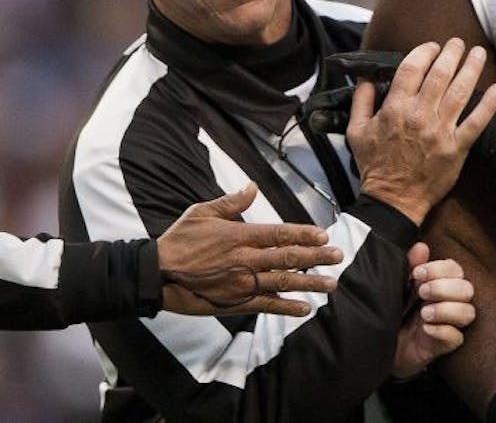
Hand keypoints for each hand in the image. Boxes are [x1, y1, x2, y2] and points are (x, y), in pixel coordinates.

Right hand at [158, 181, 342, 316]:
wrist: (157, 274)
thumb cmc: (179, 240)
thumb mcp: (202, 212)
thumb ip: (231, 201)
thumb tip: (252, 187)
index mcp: (239, 236)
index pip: (279, 234)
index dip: (304, 235)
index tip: (323, 235)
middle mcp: (245, 260)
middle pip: (288, 258)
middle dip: (316, 258)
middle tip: (338, 256)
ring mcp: (241, 283)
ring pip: (282, 282)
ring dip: (309, 283)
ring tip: (331, 284)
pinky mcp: (234, 302)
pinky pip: (266, 305)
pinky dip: (286, 307)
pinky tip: (304, 308)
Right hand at [346, 38, 495, 225]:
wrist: (392, 199)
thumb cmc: (375, 165)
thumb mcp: (356, 131)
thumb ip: (360, 101)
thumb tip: (365, 77)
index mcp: (395, 108)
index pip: (412, 68)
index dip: (424, 52)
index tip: (431, 46)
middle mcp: (419, 115)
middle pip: (440, 74)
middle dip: (451, 53)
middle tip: (458, 42)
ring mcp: (440, 131)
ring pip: (460, 92)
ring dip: (471, 68)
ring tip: (478, 53)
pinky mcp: (456, 148)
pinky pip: (476, 123)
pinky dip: (488, 105)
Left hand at [391, 242, 475, 380]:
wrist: (379, 341)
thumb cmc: (392, 309)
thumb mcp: (397, 284)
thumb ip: (410, 265)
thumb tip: (421, 247)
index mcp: (440, 284)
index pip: (455, 269)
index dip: (440, 269)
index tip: (417, 274)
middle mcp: (449, 302)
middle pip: (467, 289)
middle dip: (444, 288)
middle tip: (421, 292)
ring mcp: (448, 324)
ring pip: (468, 313)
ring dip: (447, 309)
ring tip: (424, 313)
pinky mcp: (444, 345)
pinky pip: (457, 337)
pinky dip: (443, 331)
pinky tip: (426, 329)